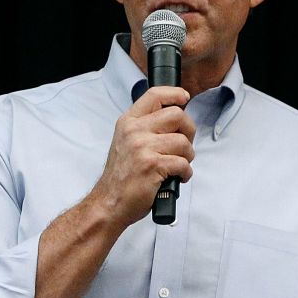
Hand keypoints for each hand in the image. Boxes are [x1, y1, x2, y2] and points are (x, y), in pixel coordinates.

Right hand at [90, 85, 194, 226]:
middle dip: (189, 131)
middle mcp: (134, 131)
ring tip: (178, 166)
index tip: (184, 98)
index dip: (174, 94)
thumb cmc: (122, 176)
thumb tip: (176, 118)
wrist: (109, 203)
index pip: (154, 95)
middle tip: (184, 146)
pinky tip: (177, 178)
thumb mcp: (127, 143)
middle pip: (177, 115)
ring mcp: (143, 148)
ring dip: (187, 157)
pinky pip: (183, 163)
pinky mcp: (152, 166)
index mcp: (128, 122)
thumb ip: (146, 128)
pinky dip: (185, 173)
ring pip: (183, 142)